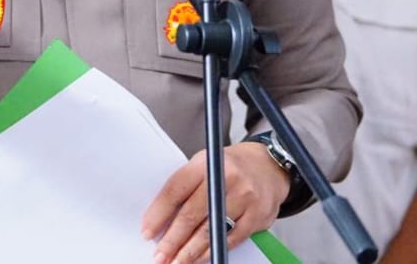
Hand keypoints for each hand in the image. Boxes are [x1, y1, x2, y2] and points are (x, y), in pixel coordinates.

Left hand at [141, 142, 289, 263]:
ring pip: (210, 230)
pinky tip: (199, 258)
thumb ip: (186, 187)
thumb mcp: (205, 164)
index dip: (159, 214)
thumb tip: (161, 221)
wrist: (269, 166)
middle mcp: (225, 177)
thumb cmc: (231, 167)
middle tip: (160, 255)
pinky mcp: (257, 215)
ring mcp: (243, 197)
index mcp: (206, 162)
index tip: (148, 232)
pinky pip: (230, 239)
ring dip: (189, 251)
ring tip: (176, 262)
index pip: (176, 190)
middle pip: (191, 214)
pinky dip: (212, 251)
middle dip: (172, 240)